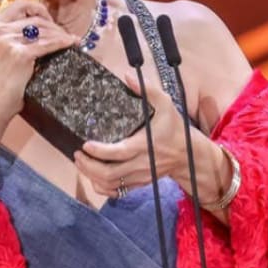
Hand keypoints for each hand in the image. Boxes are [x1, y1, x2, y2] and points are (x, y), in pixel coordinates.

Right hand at [0, 0, 77, 123]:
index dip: (38, 8)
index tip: (48, 19)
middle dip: (54, 25)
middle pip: (36, 18)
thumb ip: (14, 38)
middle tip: (64, 35)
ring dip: (61, 34)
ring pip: (44, 30)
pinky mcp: (20, 55)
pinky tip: (71, 43)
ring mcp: (8, 41)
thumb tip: (43, 30)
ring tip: (70, 41)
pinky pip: (48, 44)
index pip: (20, 4)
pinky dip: (63, 42)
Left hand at [73, 73, 188, 196]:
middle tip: (77, 154)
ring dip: (91, 175)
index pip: (120, 153)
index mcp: (146, 145)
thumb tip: (127, 76)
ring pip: (110, 184)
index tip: (86, 144)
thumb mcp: (166, 105)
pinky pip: (117, 191)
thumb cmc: (175, 129)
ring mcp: (140, 176)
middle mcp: (142, 164)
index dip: (100, 151)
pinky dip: (102, 187)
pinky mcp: (139, 183)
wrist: (189, 155)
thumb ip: (148, 90)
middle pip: (110, 173)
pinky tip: (94, 177)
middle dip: (89, 166)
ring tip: (81, 162)